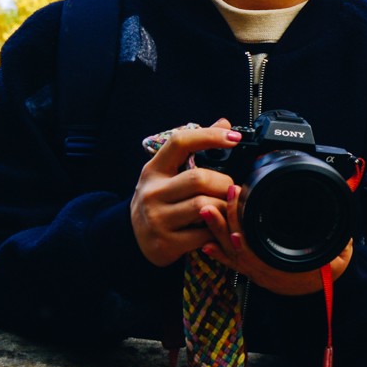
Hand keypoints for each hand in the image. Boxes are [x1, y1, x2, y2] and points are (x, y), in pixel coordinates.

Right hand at [130, 118, 240, 266]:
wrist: (134, 240)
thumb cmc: (158, 201)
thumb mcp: (168, 173)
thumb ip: (195, 149)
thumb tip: (224, 123)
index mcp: (154, 170)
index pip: (180, 142)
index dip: (209, 136)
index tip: (233, 138)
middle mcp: (151, 192)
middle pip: (199, 179)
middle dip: (224, 183)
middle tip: (232, 189)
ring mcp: (156, 219)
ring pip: (204, 206)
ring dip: (225, 207)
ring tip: (227, 208)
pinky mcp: (165, 243)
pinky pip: (204, 234)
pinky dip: (217, 231)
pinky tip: (217, 228)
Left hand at [200, 196, 352, 295]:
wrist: (329, 294)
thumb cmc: (334, 273)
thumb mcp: (341, 255)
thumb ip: (339, 240)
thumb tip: (339, 224)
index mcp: (288, 271)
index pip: (261, 256)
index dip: (247, 240)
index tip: (239, 220)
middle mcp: (269, 275)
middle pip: (241, 251)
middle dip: (228, 224)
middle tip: (221, 200)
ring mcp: (261, 275)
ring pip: (233, 255)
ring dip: (218, 233)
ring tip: (206, 212)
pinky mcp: (257, 273)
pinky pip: (234, 265)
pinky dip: (219, 254)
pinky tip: (206, 245)